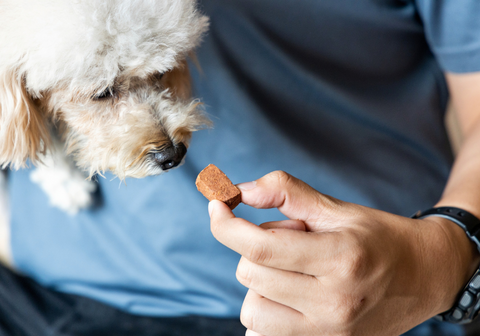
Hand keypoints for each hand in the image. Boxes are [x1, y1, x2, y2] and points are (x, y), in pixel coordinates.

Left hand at [209, 171, 477, 335]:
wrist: (424, 276)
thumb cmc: (379, 237)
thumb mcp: (337, 208)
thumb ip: (286, 192)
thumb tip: (238, 189)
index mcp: (339, 258)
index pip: (259, 247)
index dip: (226, 225)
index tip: (216, 207)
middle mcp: (333, 302)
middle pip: (250, 274)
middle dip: (256, 249)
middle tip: (291, 243)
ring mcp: (329, 332)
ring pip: (251, 308)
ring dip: (259, 284)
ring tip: (294, 272)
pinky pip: (262, 335)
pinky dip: (266, 313)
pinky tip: (290, 297)